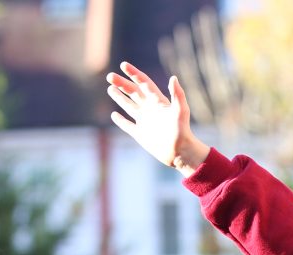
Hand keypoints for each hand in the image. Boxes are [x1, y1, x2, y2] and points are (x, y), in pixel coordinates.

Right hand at [107, 62, 210, 176]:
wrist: (180, 152)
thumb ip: (177, 94)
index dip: (134, 73)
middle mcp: (150, 109)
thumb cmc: (182, 130)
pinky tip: (113, 114)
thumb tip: (173, 77)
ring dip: (120, 97)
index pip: (144, 83)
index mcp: (157, 101)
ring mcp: (144, 121)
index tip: (123, 64)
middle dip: (122, 83)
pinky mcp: (140, 134)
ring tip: (110, 88)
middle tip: (109, 76)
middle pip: (133, 92)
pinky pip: (127, 125)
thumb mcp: (180, 111)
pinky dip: (120, 120)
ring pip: (129, 106)